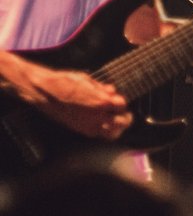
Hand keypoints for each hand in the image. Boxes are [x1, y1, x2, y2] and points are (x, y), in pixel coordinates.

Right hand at [1, 56, 130, 139]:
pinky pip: (98, 135)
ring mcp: (89, 124)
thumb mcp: (87, 80)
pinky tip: (102, 125)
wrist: (43, 92)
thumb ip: (102, 88)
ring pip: (113, 133)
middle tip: (125, 114)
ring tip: (116, 123)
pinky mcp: (80, 129)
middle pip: (123, 122)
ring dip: (117, 128)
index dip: (122, 102)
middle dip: (125, 117)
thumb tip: (111, 90)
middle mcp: (98, 115)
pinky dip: (103, 131)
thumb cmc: (63, 82)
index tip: (119, 100)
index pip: (123, 105)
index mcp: (102, 100)